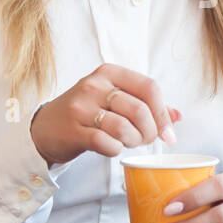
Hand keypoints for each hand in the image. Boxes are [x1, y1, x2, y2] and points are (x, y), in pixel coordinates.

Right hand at [30, 63, 181, 167]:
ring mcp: (81, 107)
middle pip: (140, 110)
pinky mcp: (73, 130)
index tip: (168, 134)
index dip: (163, 113)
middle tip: (145, 140)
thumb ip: (146, 105)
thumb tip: (178, 116)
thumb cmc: (86, 113)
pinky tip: (112, 147)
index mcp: (109, 73)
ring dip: (133, 141)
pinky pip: (106, 143)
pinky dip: (115, 149)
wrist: (44, 129)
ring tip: (128, 142)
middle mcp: (94, 85)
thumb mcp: (114, 100)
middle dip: (150, 132)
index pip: (149, 87)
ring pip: (124, 127)